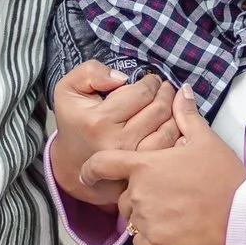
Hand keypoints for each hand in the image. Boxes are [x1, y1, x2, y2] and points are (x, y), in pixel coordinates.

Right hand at [52, 61, 175, 205]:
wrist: (71, 164)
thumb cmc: (74, 122)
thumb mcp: (67, 89)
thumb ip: (90, 72)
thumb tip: (122, 78)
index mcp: (99, 121)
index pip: (141, 93)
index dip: (151, 82)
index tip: (151, 79)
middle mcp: (117, 143)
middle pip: (159, 110)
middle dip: (166, 93)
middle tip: (164, 88)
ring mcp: (132, 160)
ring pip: (170, 129)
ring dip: (176, 111)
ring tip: (170, 103)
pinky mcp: (142, 172)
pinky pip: (170, 148)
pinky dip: (177, 133)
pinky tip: (171, 123)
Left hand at [81, 90, 245, 244]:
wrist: (241, 216)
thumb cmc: (224, 177)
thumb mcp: (206, 140)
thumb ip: (186, 116)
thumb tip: (180, 91)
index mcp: (145, 165)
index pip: (103, 164)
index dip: (91, 169)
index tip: (87, 173)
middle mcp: (139, 193)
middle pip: (123, 194)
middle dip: (138, 194)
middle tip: (166, 194)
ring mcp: (145, 220)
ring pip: (132, 219)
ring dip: (145, 216)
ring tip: (173, 212)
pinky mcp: (155, 243)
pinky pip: (140, 242)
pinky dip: (150, 239)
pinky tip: (171, 231)